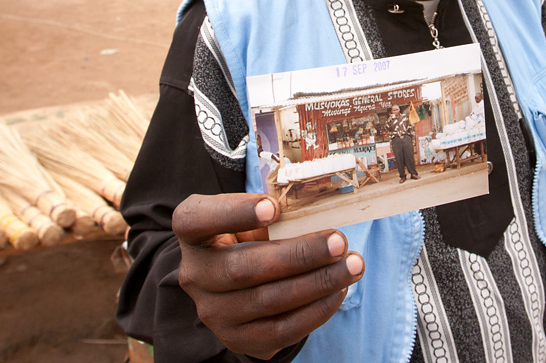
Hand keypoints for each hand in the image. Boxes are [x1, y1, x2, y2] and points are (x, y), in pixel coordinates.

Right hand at [173, 193, 364, 359]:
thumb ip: (273, 209)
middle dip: (298, 255)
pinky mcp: (238, 340)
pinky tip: (339, 290)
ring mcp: (213, 312)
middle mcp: (195, 275)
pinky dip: (316, 310)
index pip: (198, 220)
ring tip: (352, 265)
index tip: (273, 207)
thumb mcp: (251, 215)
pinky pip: (281, 330)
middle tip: (338, 241)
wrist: (236, 284)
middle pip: (243, 269)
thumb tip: (318, 206)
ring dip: (318, 283)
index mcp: (192, 232)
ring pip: (268, 302)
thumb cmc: (249, 235)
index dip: (233, 213)